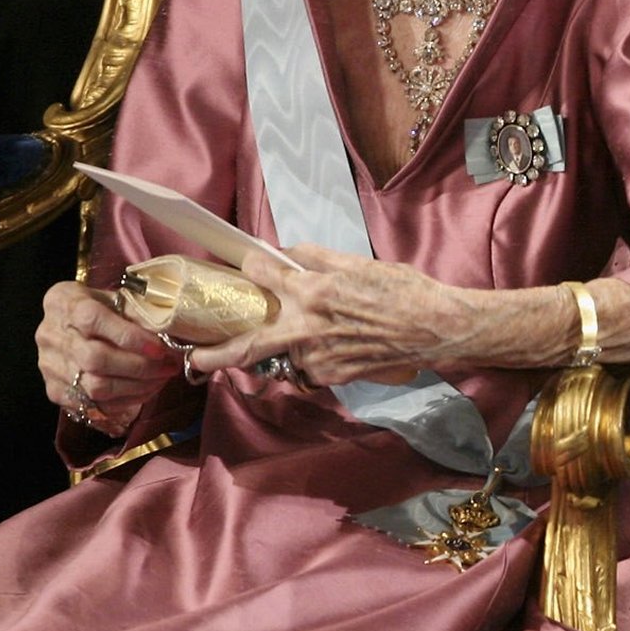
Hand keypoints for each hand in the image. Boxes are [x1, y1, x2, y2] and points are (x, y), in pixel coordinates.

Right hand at [36, 280, 179, 436]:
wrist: (63, 321)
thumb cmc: (95, 305)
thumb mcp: (113, 296)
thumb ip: (135, 310)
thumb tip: (166, 331)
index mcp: (65, 303)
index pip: (94, 320)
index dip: (130, 337)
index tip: (160, 348)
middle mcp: (51, 336)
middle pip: (96, 359)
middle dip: (139, 367)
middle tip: (168, 367)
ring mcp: (50, 367)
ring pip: (95, 387)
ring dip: (136, 388)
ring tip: (161, 380)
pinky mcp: (55, 391)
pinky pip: (92, 405)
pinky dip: (123, 402)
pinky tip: (144, 391)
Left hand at [188, 245, 488, 387]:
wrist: (435, 328)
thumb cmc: (402, 290)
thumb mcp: (359, 263)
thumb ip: (317, 259)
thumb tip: (288, 254)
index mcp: (315, 292)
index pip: (266, 278)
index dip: (252, 269)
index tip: (246, 265)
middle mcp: (310, 329)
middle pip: (250, 345)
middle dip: (217, 354)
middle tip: (193, 357)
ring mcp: (320, 358)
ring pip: (284, 356)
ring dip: (278, 348)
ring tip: (289, 335)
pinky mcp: (334, 376)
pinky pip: (309, 367)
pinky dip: (308, 356)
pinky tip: (328, 343)